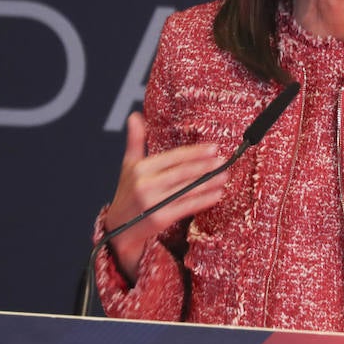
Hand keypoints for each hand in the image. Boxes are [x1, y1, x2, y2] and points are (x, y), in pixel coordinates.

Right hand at [106, 111, 227, 280]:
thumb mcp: (129, 165)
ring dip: (208, 183)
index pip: (172, 157)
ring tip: (224, 176)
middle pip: (181, 173)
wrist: (119, 228)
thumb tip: (135, 115)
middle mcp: (144, 184)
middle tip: (223, 161)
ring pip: (186, 190)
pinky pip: (186, 207)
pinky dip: (203, 201)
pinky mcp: (160, 219)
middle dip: (205, 167)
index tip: (213, 148)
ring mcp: (152, 203)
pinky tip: (216, 195)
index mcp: (139, 168)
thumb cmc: (128, 193)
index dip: (194, 152)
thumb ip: (135, 140)